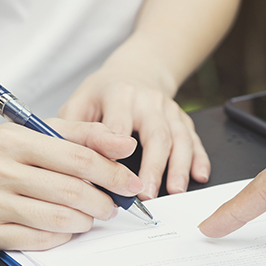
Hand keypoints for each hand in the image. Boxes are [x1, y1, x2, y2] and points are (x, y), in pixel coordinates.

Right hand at [0, 119, 141, 250]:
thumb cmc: (9, 153)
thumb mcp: (44, 131)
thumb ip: (88, 135)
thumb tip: (126, 146)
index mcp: (11, 140)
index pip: (77, 158)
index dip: (112, 173)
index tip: (130, 184)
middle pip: (71, 192)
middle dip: (103, 201)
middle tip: (113, 204)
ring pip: (58, 219)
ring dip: (86, 220)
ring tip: (91, 213)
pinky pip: (39, 241)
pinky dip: (63, 236)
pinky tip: (67, 226)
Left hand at [60, 63, 209, 199]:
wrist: (138, 71)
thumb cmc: (104, 94)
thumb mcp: (80, 102)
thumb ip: (71, 129)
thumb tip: (65, 163)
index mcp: (118, 95)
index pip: (118, 124)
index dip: (116, 148)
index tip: (113, 172)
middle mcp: (148, 101)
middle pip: (155, 134)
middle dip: (153, 166)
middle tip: (147, 193)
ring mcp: (169, 110)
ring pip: (179, 139)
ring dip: (179, 167)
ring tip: (175, 191)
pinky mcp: (183, 119)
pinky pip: (194, 139)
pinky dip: (200, 159)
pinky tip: (199, 176)